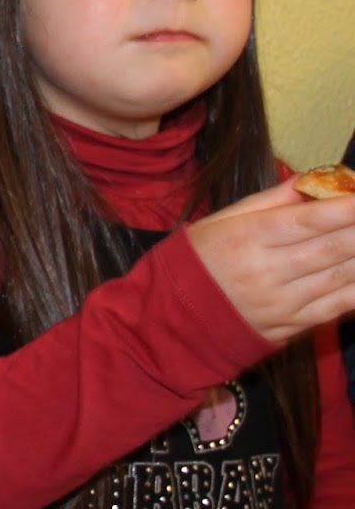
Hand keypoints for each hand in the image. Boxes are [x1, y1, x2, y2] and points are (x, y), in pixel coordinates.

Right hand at [187, 178, 354, 343]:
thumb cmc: (198, 260)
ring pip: (341, 277)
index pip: (308, 220)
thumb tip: (312, 181)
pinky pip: (336, 307)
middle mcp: (265, 271)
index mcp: (246, 238)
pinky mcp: (289, 327)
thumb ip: (270, 201)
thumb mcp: (222, 220)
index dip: (346, 208)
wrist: (170, 317)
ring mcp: (280, 302)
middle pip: (332, 248)